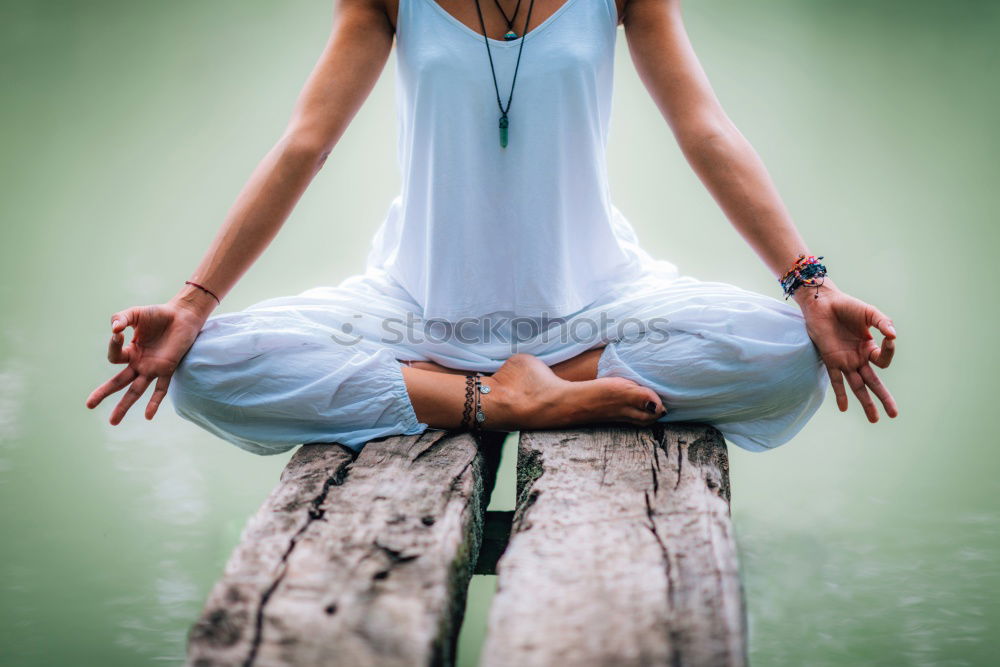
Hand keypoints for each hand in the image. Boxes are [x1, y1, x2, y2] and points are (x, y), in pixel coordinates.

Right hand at [85, 301, 206, 423]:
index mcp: (130, 352)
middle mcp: (139, 363)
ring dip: (124, 405)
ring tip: (112, 422)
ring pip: (135, 391)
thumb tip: (114, 329)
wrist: (182, 315)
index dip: (113, 345)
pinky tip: (148, 416)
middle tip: (89, 405)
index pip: (115, 356)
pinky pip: (161, 389)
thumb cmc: (158, 315)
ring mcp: (153, 368)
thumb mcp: (135, 314)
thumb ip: (121, 318)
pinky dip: (154, 402)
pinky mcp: (168, 369)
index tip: (118, 332)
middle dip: (104, 393)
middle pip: (118, 382)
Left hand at [797, 283, 897, 421]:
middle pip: (874, 383)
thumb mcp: (870, 313)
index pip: (883, 359)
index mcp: (869, 347)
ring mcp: (844, 361)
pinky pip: (836, 380)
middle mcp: (858, 358)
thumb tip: (893, 336)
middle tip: (894, 414)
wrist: (823, 303)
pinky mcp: (830, 360)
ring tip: (875, 419)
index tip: (890, 338)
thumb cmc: (847, 306)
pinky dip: (840, 394)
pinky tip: (844, 408)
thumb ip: (883, 322)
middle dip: (884, 398)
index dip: (889, 351)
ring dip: (866, 402)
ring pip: (857, 386)